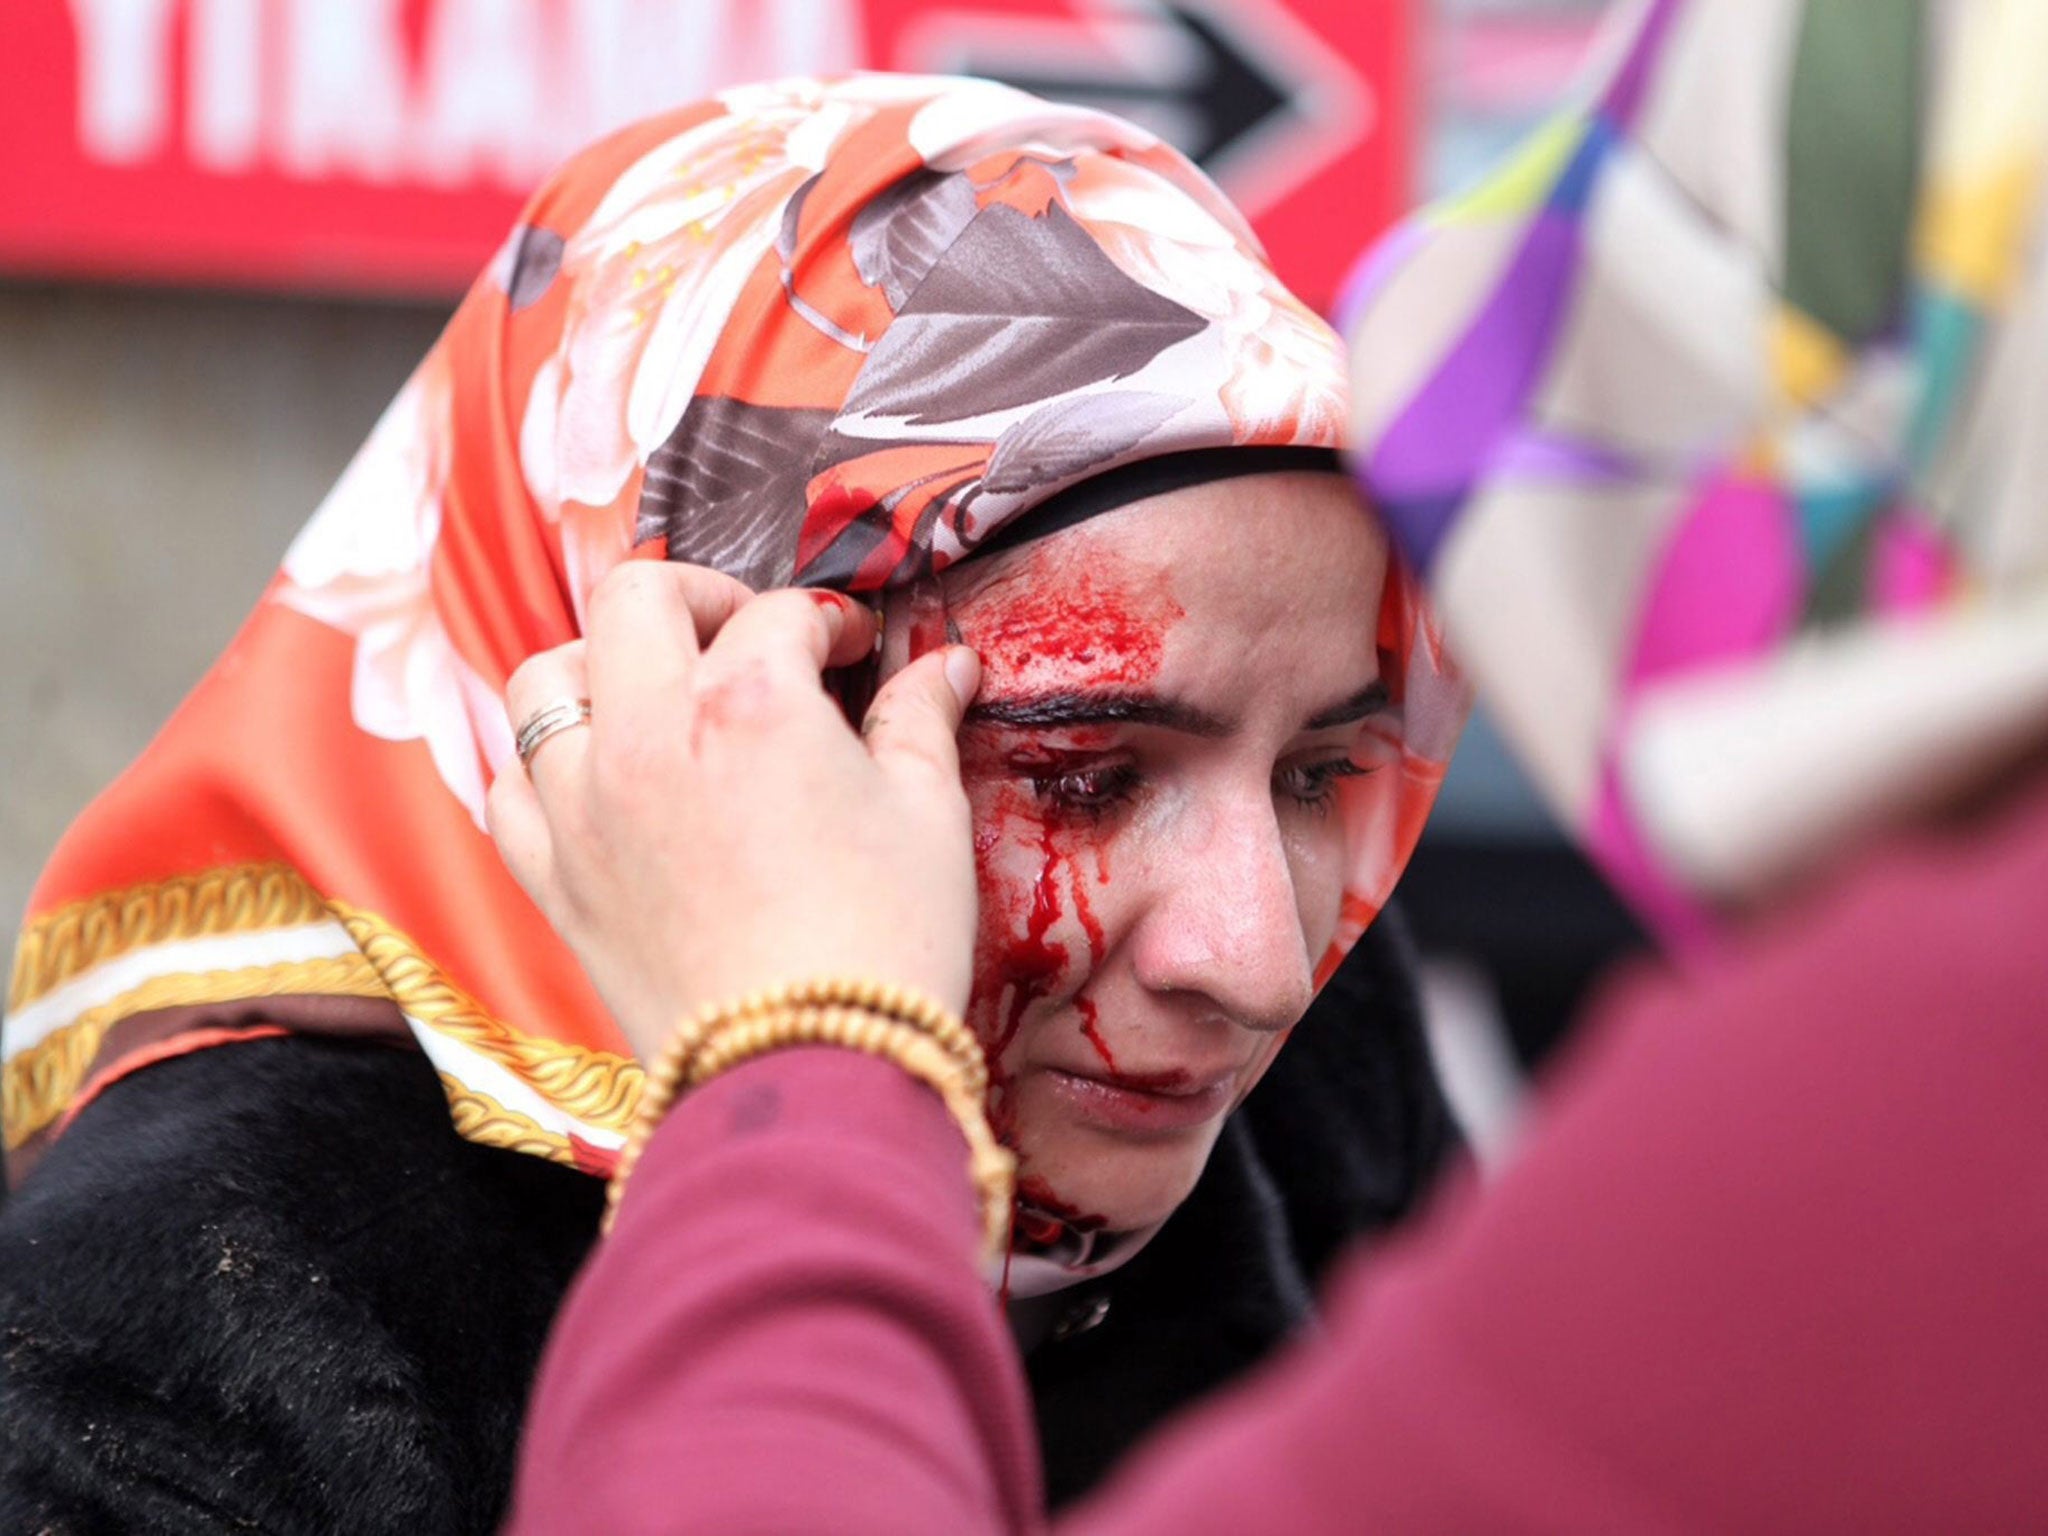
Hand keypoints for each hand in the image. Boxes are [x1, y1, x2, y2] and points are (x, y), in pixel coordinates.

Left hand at [488, 561, 982, 1061]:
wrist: (810, 1077)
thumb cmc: (884, 946)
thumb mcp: (928, 818)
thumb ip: (920, 724)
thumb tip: (945, 669)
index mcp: (751, 703)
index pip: (779, 615)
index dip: (825, 620)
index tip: (850, 650)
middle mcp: (649, 735)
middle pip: (636, 601)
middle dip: (697, 596)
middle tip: (746, 632)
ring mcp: (584, 807)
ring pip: (546, 680)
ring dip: (601, 664)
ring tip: (653, 689)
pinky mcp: (553, 880)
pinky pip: (508, 786)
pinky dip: (541, 763)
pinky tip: (590, 772)